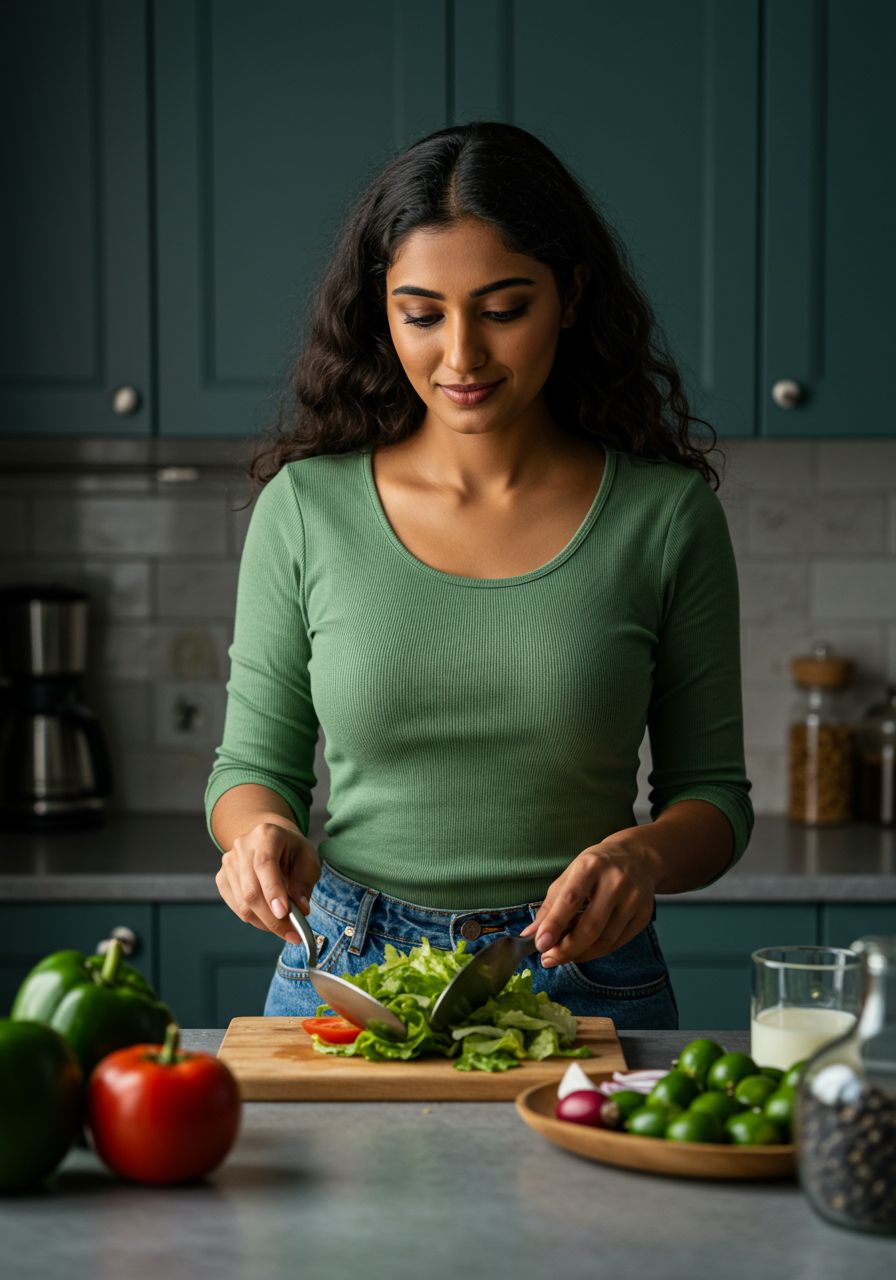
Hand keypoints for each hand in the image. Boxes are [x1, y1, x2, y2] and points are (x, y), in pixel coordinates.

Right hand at [215, 820, 320, 943]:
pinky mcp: (222, 878)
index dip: (273, 891)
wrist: (270, 841)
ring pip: (243, 903)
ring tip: (286, 929)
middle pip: (251, 890)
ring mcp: (228, 862)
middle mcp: (242, 846)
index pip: (264, 865)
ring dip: (265, 922)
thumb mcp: (308, 860)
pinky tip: (270, 920)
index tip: (284, 914)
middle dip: (272, 918)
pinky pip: (237, 907)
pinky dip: (255, 919)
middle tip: (293, 933)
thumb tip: (300, 909)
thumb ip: (304, 883)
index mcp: (266, 835)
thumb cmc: (292, 850)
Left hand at [519, 828, 660, 967]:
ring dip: (581, 954)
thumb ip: (550, 905)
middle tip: (548, 959)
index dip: (554, 924)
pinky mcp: (644, 914)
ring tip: (564, 956)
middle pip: (591, 926)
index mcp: (591, 865)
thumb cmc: (596, 867)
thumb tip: (530, 935)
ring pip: (605, 939)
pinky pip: (618, 943)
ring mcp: (634, 898)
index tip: (540, 945)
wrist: (636, 857)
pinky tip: (584, 950)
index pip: (571, 899)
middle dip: (566, 949)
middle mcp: (616, 881)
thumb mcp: (570, 875)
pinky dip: (597, 952)